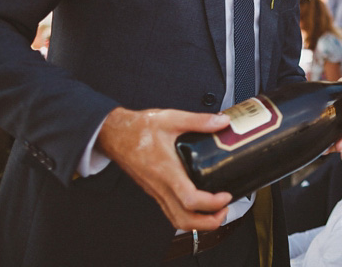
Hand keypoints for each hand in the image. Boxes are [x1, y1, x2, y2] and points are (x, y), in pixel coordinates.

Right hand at [96, 107, 231, 230]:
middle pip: (184, 220)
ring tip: (216, 212)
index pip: (189, 199)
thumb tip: (222, 122)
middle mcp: (161, 186)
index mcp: (167, 170)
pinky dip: (187, 216)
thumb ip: (199, 121)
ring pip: (176, 220)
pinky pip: (171, 212)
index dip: (211, 203)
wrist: (115, 134)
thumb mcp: (172, 118)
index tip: (226, 196)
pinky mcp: (154, 191)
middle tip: (225, 211)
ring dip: (198, 223)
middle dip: (208, 222)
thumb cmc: (140, 128)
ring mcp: (157, 191)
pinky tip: (199, 206)